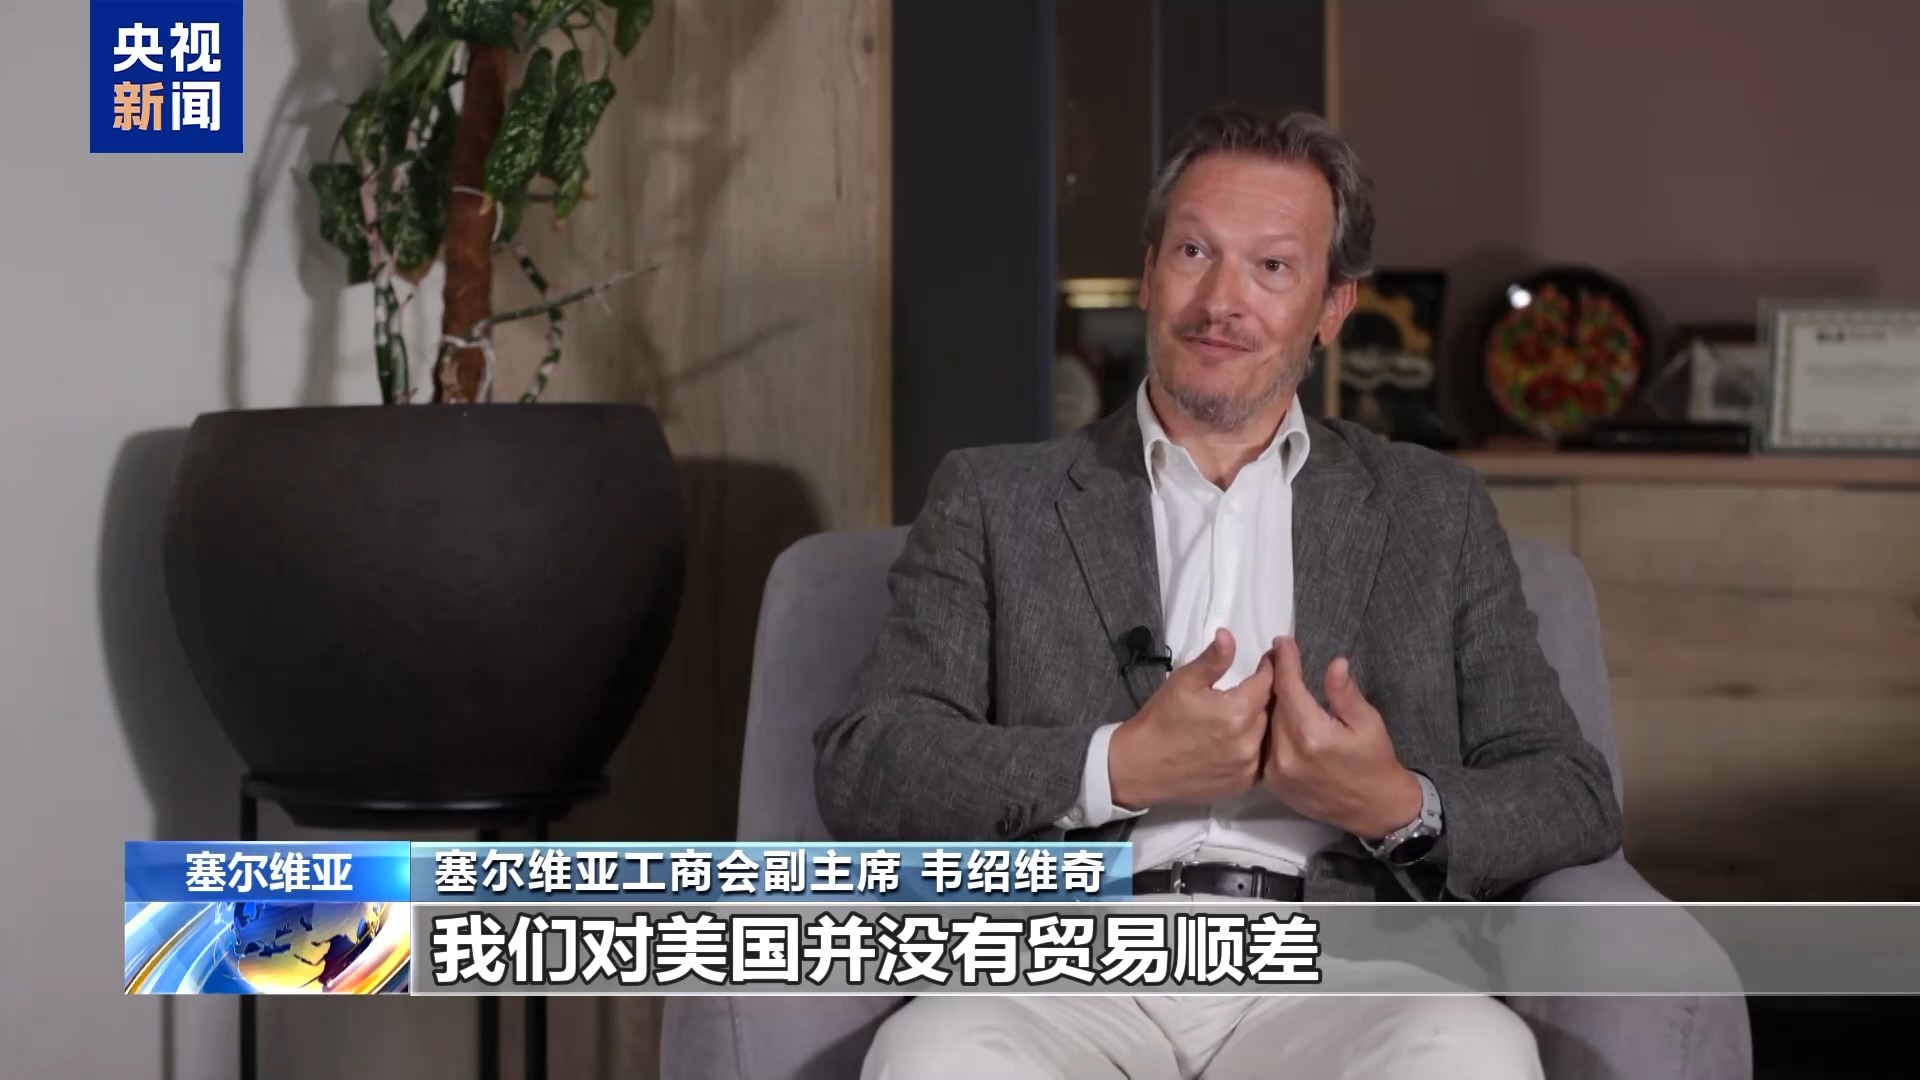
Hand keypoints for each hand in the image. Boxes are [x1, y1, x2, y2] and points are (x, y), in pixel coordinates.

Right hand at [1108, 629, 1272, 808]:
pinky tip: (1235, 741)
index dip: (1268, 669)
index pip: (1267, 683)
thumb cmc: (1161, 719)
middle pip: (1269, 710)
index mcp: (1237, 712)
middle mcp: (1248, 742)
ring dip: (1258, 723)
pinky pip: (1257, 760)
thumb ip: (1213, 659)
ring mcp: (1247, 767)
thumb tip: (1229, 635)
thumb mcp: (1184, 682)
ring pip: (1265, 736)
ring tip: (1241, 714)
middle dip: (1262, 696)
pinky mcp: (1241, 784)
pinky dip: (1251, 748)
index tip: (1266, 661)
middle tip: (1249, 688)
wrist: (1141, 766)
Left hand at [1262, 636, 1421, 838]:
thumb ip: (1345, 693)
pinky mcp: (1274, 785)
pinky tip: (1280, 717)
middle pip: (1273, 705)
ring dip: (1272, 704)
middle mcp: (1287, 753)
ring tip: (1280, 684)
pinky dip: (1272, 728)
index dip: (1284, 662)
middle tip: (1280, 658)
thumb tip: (1334, 663)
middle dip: (1277, 679)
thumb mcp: (1368, 723)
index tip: (1282, 642)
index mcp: (1312, 734)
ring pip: (1267, 726)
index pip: (1289, 688)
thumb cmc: (1375, 761)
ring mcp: (1277, 772)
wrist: (1375, 809)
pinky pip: (1266, 746)